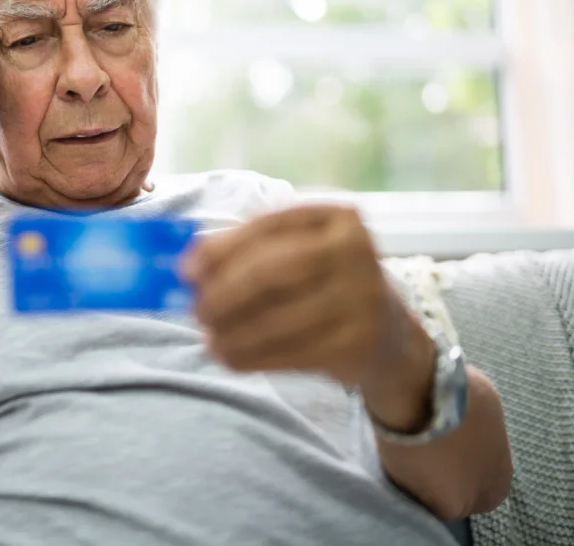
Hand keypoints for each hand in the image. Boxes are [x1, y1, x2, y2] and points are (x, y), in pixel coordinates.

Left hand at [182, 204, 417, 391]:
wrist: (388, 333)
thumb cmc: (325, 284)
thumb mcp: (299, 253)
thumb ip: (247, 250)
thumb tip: (189, 265)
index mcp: (335, 216)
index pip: (266, 226)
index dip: (220, 249)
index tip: (185, 271)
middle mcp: (354, 250)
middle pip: (269, 272)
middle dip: (222, 294)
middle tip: (195, 310)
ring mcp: (361, 297)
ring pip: (276, 318)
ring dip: (231, 332)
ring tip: (208, 338)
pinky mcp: (357, 342)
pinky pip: (290, 352)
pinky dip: (250, 356)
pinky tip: (229, 356)